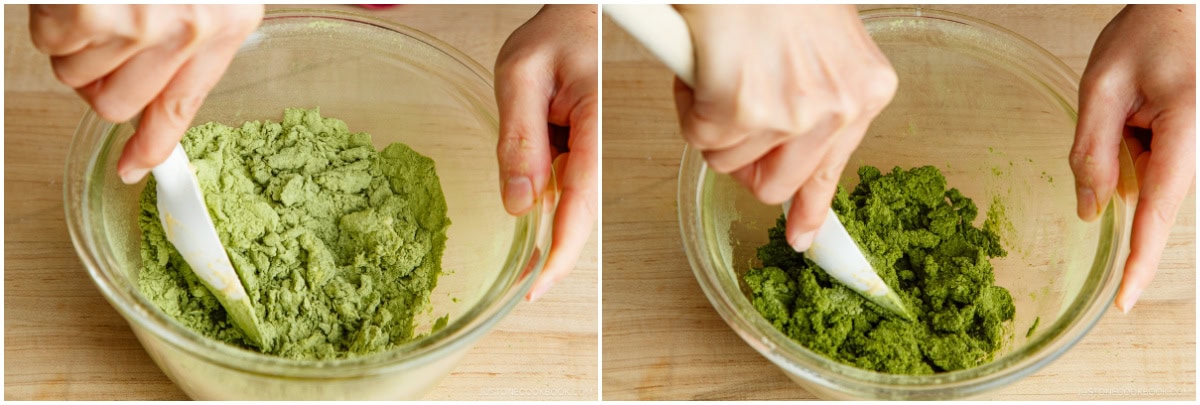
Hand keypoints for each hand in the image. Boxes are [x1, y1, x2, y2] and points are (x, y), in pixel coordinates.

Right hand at [30, 4, 262, 183]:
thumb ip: (190, 32)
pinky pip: (52, 45)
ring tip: (91, 5)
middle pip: (120, 104)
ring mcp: (141, 25)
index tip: (135, 168)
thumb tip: (155, 92)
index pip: (184, 106)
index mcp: (227, 21)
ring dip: (73, 46)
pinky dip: (52, 23)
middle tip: (97, 36)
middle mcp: (189, 30)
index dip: (153, 142)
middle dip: (98, 80)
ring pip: (78, 78)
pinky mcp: (92, 16)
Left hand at [495, 5, 597, 300]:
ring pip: (575, 203)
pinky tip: (534, 217)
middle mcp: (606, 144)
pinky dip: (551, 206)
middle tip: (522, 284)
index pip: (582, 201)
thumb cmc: (558, 35)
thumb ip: (519, 138)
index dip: (562, 250)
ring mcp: (599, 149)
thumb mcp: (520, 75)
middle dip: (554, 252)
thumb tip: (520, 202)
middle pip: (582, 213)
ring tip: (524, 255)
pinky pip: (572, 187)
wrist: (584, 16)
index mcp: (596, 124)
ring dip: (550, 229)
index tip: (538, 285)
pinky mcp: (590, 150)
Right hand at [671, 5, 896, 251]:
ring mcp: (790, 113)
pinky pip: (697, 140)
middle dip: (741, 160)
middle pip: (773, 186)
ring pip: (728, 164)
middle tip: (725, 118)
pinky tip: (701, 64)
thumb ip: (816, 101)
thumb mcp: (821, 43)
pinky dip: (687, 106)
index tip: (803, 240)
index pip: (835, 171)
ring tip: (717, 69)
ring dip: (710, 125)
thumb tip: (785, 172)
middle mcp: (836, 107)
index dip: (812, 212)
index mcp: (865, 89)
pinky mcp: (740, 109)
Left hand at [1070, 5, 1195, 312]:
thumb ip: (1090, 151)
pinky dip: (1136, 139)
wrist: (1184, 9)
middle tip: (1126, 107)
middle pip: (1146, 192)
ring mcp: (1197, 150)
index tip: (1123, 302)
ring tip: (1139, 96)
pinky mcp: (1190, 147)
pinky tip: (1143, 103)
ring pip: (1147, 177)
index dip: (1139, 262)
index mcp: (1187, 133)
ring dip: (1129, 146)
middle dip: (1122, 161)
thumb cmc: (1151, 32)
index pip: (1158, 215)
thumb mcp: (1102, 85)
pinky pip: (1154, 161)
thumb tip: (1088, 210)